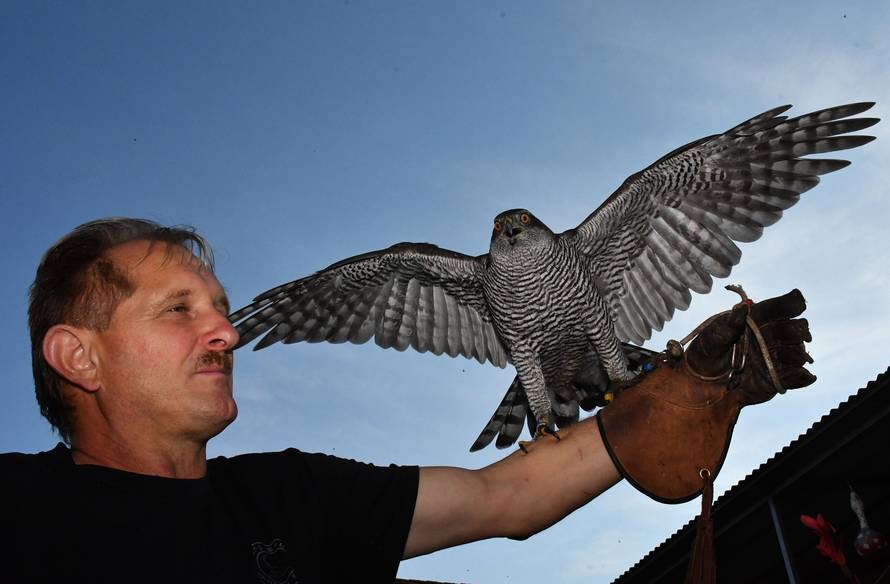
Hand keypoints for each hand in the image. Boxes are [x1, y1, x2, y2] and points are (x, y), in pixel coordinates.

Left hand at [686, 288, 816, 404]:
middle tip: (798, 335)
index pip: (780, 307)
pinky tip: (805, 375)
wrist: (701, 386)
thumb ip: (728, 327)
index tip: (798, 305)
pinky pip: (795, 377)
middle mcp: (769, 336)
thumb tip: (742, 308)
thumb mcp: (710, 339)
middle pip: (794, 329)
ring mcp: (774, 357)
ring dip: (798, 354)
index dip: (791, 304)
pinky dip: (801, 376)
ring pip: (798, 352)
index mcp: (755, 320)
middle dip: (797, 331)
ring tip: (789, 358)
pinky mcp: (776, 379)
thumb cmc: (703, 355)